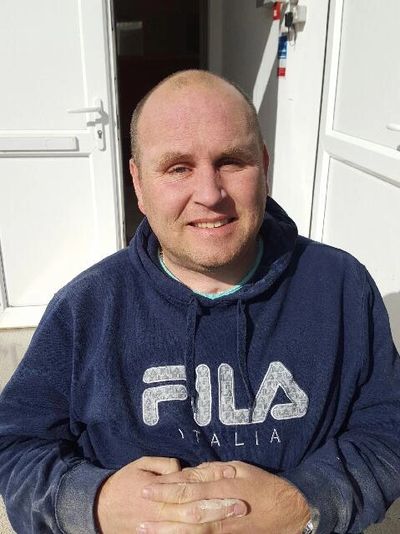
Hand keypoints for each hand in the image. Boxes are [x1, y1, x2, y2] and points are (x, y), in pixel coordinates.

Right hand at [95, 457, 246, 533]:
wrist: (101, 509)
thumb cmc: (124, 482)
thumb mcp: (141, 465)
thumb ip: (164, 466)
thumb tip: (184, 468)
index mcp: (159, 491)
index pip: (191, 486)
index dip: (211, 482)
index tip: (231, 475)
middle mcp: (162, 511)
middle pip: (196, 511)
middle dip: (220, 508)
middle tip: (242, 504)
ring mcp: (161, 527)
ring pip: (192, 529)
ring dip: (214, 523)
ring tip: (234, 518)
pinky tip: (215, 532)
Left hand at [141, 461, 310, 532]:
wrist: (288, 513)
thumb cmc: (263, 486)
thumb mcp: (240, 469)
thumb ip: (215, 471)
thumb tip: (192, 472)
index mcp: (222, 490)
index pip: (188, 489)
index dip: (166, 489)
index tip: (147, 488)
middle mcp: (219, 511)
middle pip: (184, 513)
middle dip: (160, 513)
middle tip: (138, 513)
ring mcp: (222, 529)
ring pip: (190, 532)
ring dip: (166, 532)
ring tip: (145, 530)